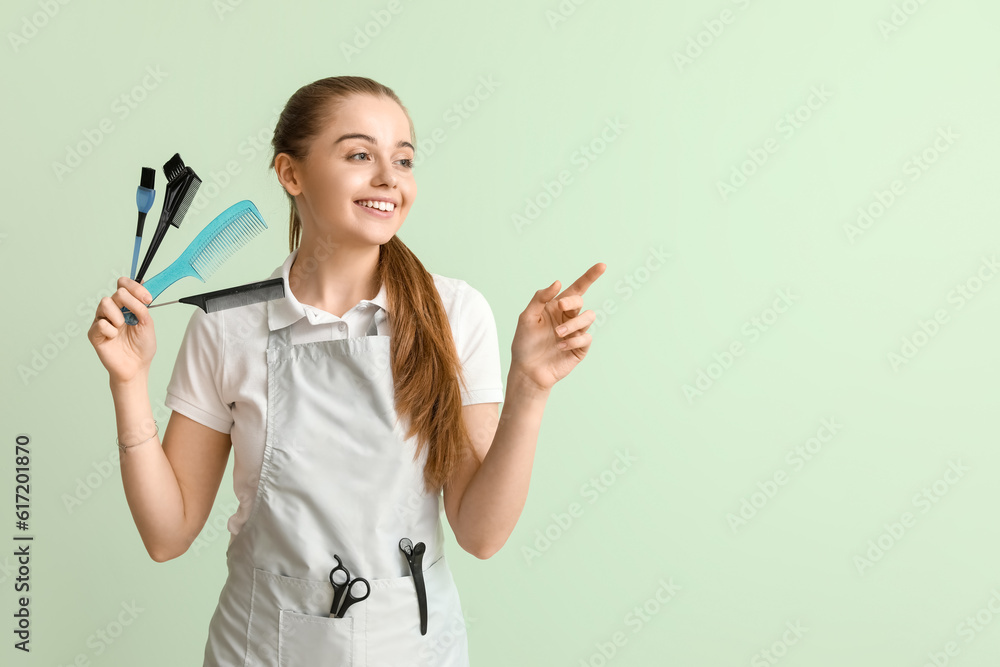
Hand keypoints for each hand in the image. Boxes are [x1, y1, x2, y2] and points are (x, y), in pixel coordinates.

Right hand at [88, 277, 156, 384]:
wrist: (137, 367)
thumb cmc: (142, 346)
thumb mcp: (147, 323)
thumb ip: (142, 305)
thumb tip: (141, 284)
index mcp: (126, 305)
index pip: (124, 284)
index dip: (135, 287)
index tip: (148, 299)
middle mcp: (112, 310)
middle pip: (117, 292)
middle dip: (130, 302)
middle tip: (136, 317)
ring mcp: (101, 320)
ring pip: (105, 303)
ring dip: (119, 316)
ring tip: (122, 328)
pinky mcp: (94, 333)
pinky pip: (100, 323)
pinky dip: (111, 331)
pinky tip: (114, 338)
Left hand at [510, 263, 606, 391]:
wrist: (527, 370)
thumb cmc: (525, 343)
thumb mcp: (527, 317)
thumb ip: (540, 298)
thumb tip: (558, 282)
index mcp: (557, 307)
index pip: (576, 289)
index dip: (590, 276)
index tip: (602, 265)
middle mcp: (568, 317)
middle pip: (580, 301)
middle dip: (571, 302)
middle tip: (560, 306)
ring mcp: (576, 332)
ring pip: (588, 318)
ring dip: (573, 324)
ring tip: (557, 334)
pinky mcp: (580, 348)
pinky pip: (586, 338)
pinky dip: (573, 340)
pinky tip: (560, 346)